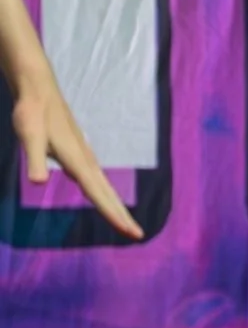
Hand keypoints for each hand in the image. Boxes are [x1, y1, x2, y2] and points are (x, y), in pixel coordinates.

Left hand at [13, 75, 141, 238]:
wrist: (39, 92)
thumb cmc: (32, 115)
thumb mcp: (29, 137)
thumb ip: (34, 160)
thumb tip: (37, 182)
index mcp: (77, 161)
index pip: (98, 193)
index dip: (113, 213)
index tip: (130, 231)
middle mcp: (85, 161)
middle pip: (107, 193)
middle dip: (122, 215)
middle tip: (137, 235)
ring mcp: (84, 157)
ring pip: (104, 187)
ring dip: (115, 205)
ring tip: (125, 222)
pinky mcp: (78, 154)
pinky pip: (96, 180)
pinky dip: (104, 194)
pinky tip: (102, 197)